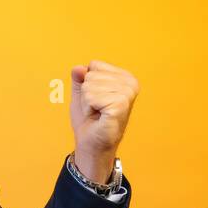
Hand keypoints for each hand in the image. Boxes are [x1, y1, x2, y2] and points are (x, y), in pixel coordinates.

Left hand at [69, 60, 139, 182]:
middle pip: (91, 75)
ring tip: (97, 113)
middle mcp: (130, 83)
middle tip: (96, 109)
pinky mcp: (121, 104)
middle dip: (87, 93)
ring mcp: (127, 94)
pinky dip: (89, 109)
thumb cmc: (89, 120)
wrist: (91, 143)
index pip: (94, 65)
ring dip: (87, 102)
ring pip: (89, 85)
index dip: (87, 83)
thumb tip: (77, 68)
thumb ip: (80, 78)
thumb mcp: (81, 93)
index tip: (95, 99)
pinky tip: (98, 117)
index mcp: (125, 77)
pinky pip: (92, 97)